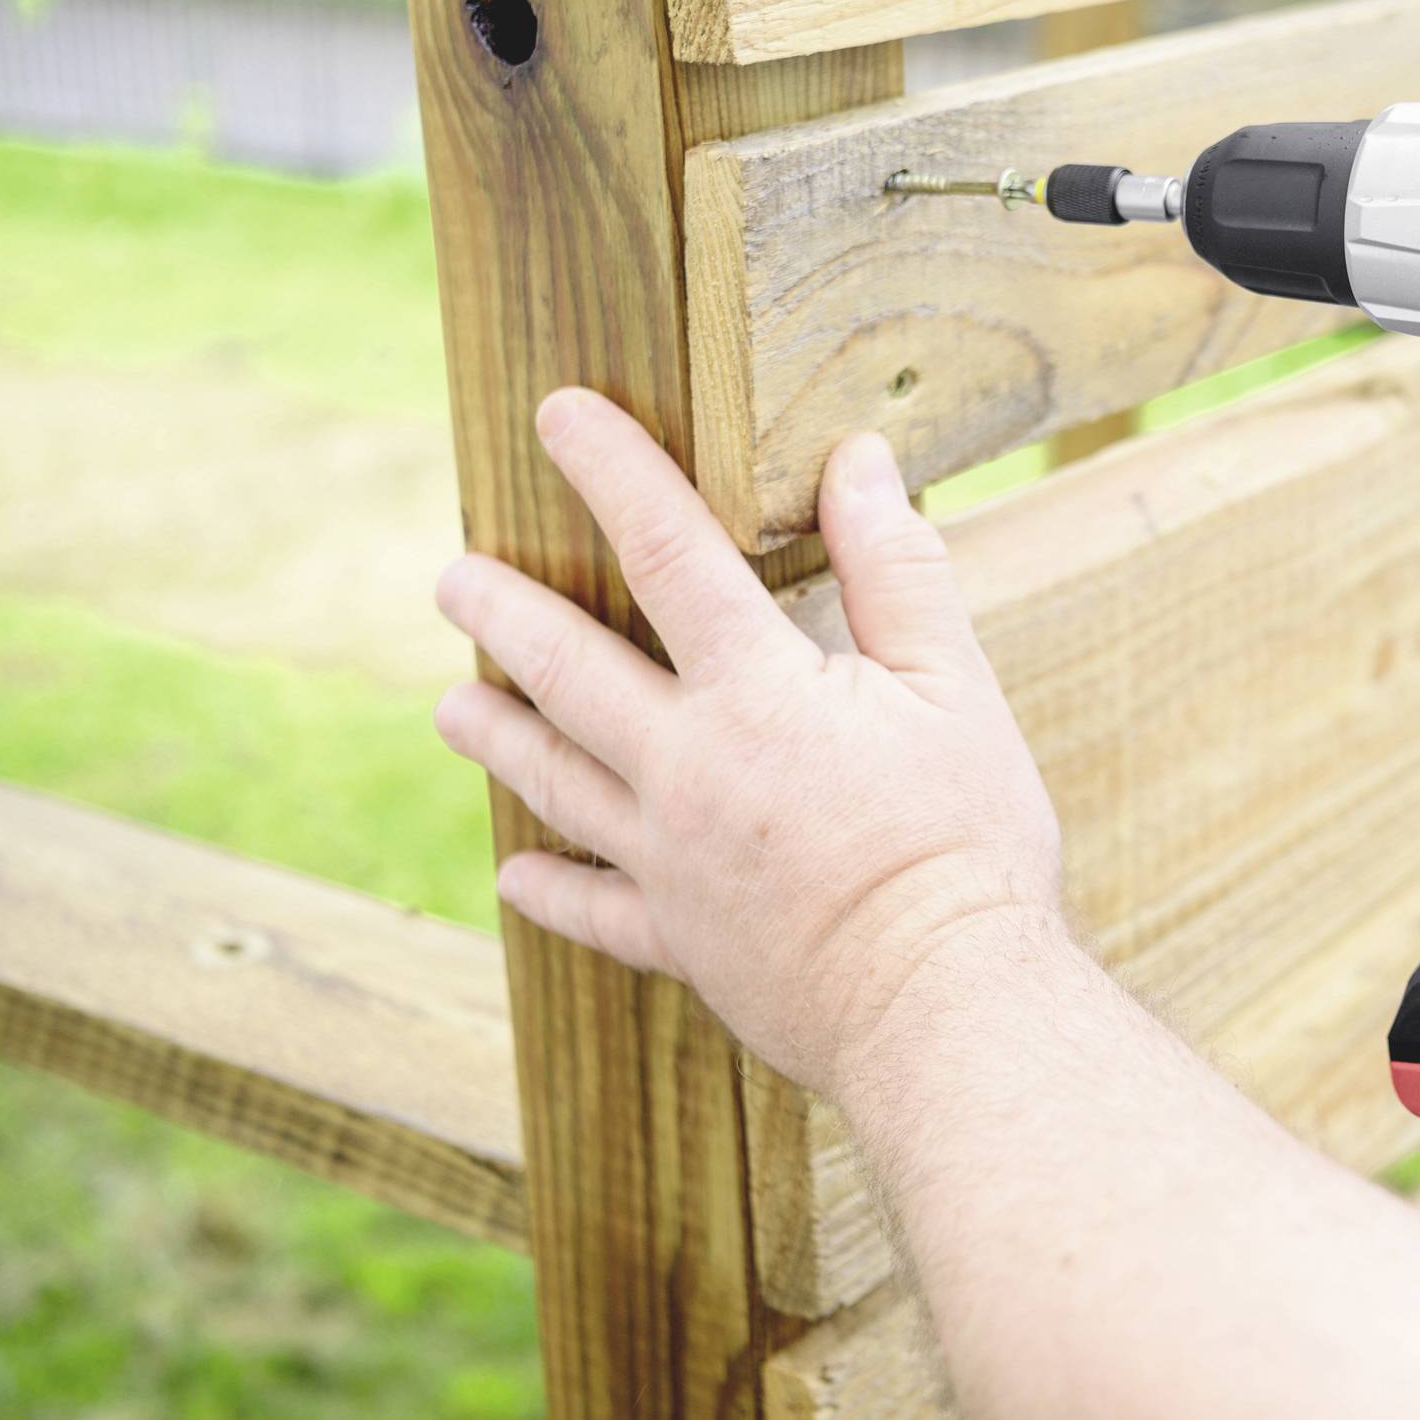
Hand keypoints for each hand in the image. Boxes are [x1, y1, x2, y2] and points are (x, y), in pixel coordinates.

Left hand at [431, 389, 1061, 1091]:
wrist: (944, 1005)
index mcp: (758, 693)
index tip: (559, 414)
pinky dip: (551, 890)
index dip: (614, 474)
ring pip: (557, 784)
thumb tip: (859, 461)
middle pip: (569, 672)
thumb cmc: (966, 841)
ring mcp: (672, 863)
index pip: (669, 554)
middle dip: (505, 614)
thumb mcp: (954, 686)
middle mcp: (688, 770)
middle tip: (453, 578)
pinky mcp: (684, 945)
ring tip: (455, 705)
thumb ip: (897, 572)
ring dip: (499, 737)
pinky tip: (517, 875)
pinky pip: (596, 912)